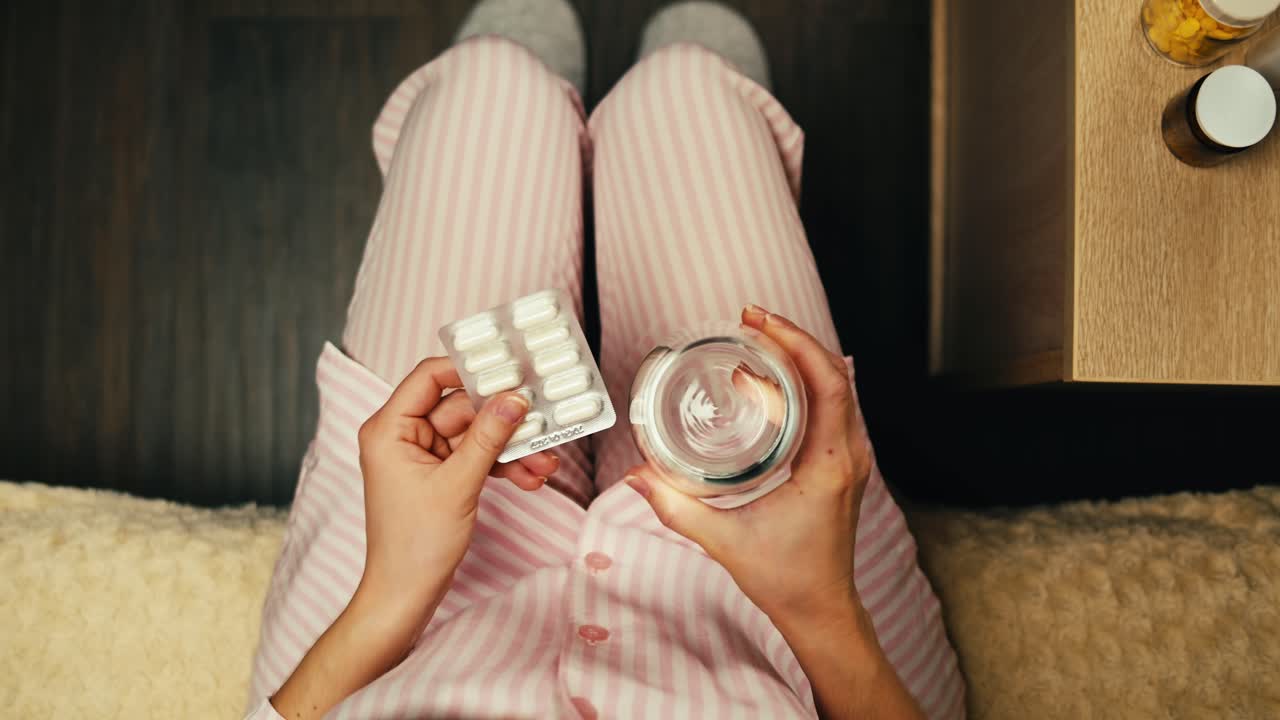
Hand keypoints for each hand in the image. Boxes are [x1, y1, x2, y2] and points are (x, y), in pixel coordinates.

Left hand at [270, 356, 558, 719]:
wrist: (406, 596)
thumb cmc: (414, 545)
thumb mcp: (458, 484)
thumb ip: (488, 437)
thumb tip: (514, 399)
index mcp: (389, 429)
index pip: (430, 377)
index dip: (470, 370)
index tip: (509, 369)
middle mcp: (404, 436)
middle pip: (462, 408)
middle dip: (504, 420)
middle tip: (542, 419)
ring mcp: (423, 457)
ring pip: (476, 435)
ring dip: (511, 448)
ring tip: (544, 463)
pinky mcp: (440, 476)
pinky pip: (476, 457)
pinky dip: (502, 466)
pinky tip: (531, 478)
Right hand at [624, 305, 873, 625]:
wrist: (821, 609)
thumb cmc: (786, 579)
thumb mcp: (724, 541)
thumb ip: (677, 507)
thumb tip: (637, 476)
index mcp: (830, 464)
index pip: (828, 382)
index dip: (796, 342)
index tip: (760, 321)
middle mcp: (850, 455)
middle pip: (835, 372)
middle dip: (793, 338)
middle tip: (749, 320)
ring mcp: (851, 458)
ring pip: (836, 387)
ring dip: (799, 357)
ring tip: (756, 340)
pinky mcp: (843, 465)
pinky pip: (831, 407)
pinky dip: (803, 383)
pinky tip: (767, 381)